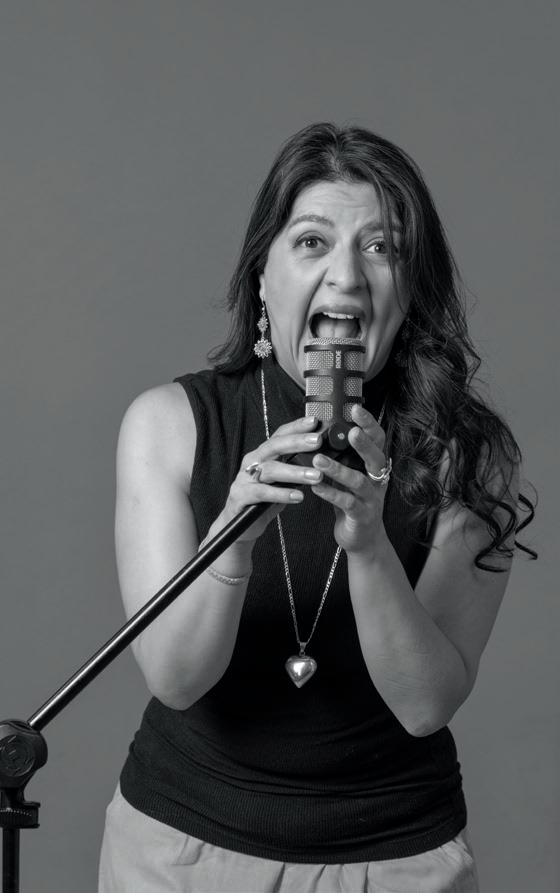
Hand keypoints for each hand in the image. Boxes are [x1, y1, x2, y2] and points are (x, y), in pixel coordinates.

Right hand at [215, 416, 324, 544]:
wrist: (239, 523)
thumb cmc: (265, 498)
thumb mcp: (281, 479)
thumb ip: (295, 467)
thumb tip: (322, 456)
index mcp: (262, 454)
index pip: (279, 435)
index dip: (296, 427)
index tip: (315, 421)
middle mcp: (252, 462)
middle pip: (274, 446)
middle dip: (297, 442)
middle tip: (318, 441)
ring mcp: (244, 478)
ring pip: (270, 470)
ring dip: (295, 472)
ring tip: (316, 476)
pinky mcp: (241, 496)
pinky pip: (263, 492)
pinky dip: (281, 493)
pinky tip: (298, 496)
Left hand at [310, 404, 389, 555]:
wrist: (361, 538)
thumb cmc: (352, 500)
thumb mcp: (350, 474)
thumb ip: (343, 456)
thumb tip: (324, 429)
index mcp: (374, 466)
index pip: (377, 440)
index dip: (369, 424)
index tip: (355, 408)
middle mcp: (377, 480)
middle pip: (375, 458)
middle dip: (363, 444)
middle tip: (350, 431)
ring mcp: (371, 499)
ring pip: (358, 481)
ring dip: (338, 470)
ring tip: (318, 460)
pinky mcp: (361, 516)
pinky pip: (347, 503)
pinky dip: (331, 494)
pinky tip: (316, 486)